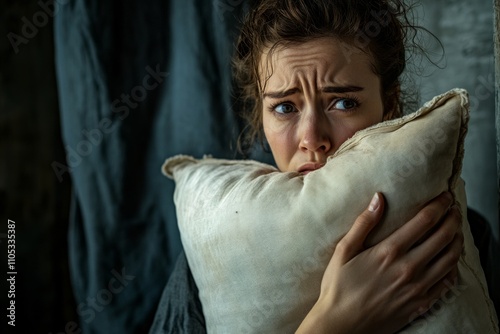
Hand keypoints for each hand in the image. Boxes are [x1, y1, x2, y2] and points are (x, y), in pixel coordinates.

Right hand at [296, 192, 463, 333]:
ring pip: (451, 259)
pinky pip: (447, 282)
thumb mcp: (343, 251)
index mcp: (389, 251)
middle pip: (443, 236)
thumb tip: (378, 198)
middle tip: (454, 208)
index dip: (439, 205)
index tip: (445, 196)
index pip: (425, 221)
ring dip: (458, 240)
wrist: (342, 325)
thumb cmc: (339, 287)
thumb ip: (363, 224)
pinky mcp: (421, 304)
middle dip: (453, 218)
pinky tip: (450, 260)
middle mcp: (408, 268)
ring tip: (456, 230)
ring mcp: (418, 288)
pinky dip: (454, 267)